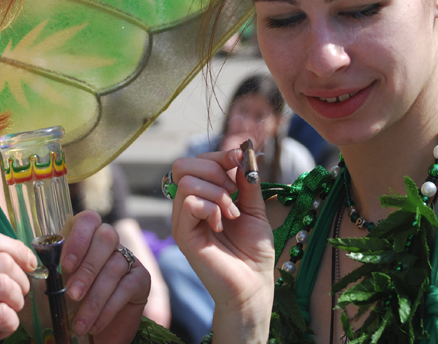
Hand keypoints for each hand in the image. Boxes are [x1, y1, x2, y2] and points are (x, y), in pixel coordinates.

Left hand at [59, 210, 149, 342]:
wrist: (88, 340)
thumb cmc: (65, 310)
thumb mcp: (50, 292)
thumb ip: (46, 274)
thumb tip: (36, 267)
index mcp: (85, 239)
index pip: (88, 220)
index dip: (79, 238)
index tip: (66, 265)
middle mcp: (109, 244)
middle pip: (107, 237)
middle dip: (87, 268)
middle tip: (72, 295)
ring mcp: (127, 259)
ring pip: (115, 266)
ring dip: (95, 297)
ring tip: (79, 323)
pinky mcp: (141, 279)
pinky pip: (127, 287)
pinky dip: (108, 308)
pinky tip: (94, 325)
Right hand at [170, 149, 274, 310]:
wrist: (254, 285)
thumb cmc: (254, 252)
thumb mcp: (255, 208)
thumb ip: (247, 181)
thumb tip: (243, 152)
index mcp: (204, 196)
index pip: (198, 160)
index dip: (220, 155)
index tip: (241, 160)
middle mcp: (188, 206)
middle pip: (183, 164)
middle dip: (215, 169)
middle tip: (234, 192)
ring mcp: (183, 220)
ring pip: (187, 181)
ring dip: (217, 192)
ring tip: (232, 213)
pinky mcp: (182, 234)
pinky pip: (189, 202)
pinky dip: (212, 208)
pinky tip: (223, 224)